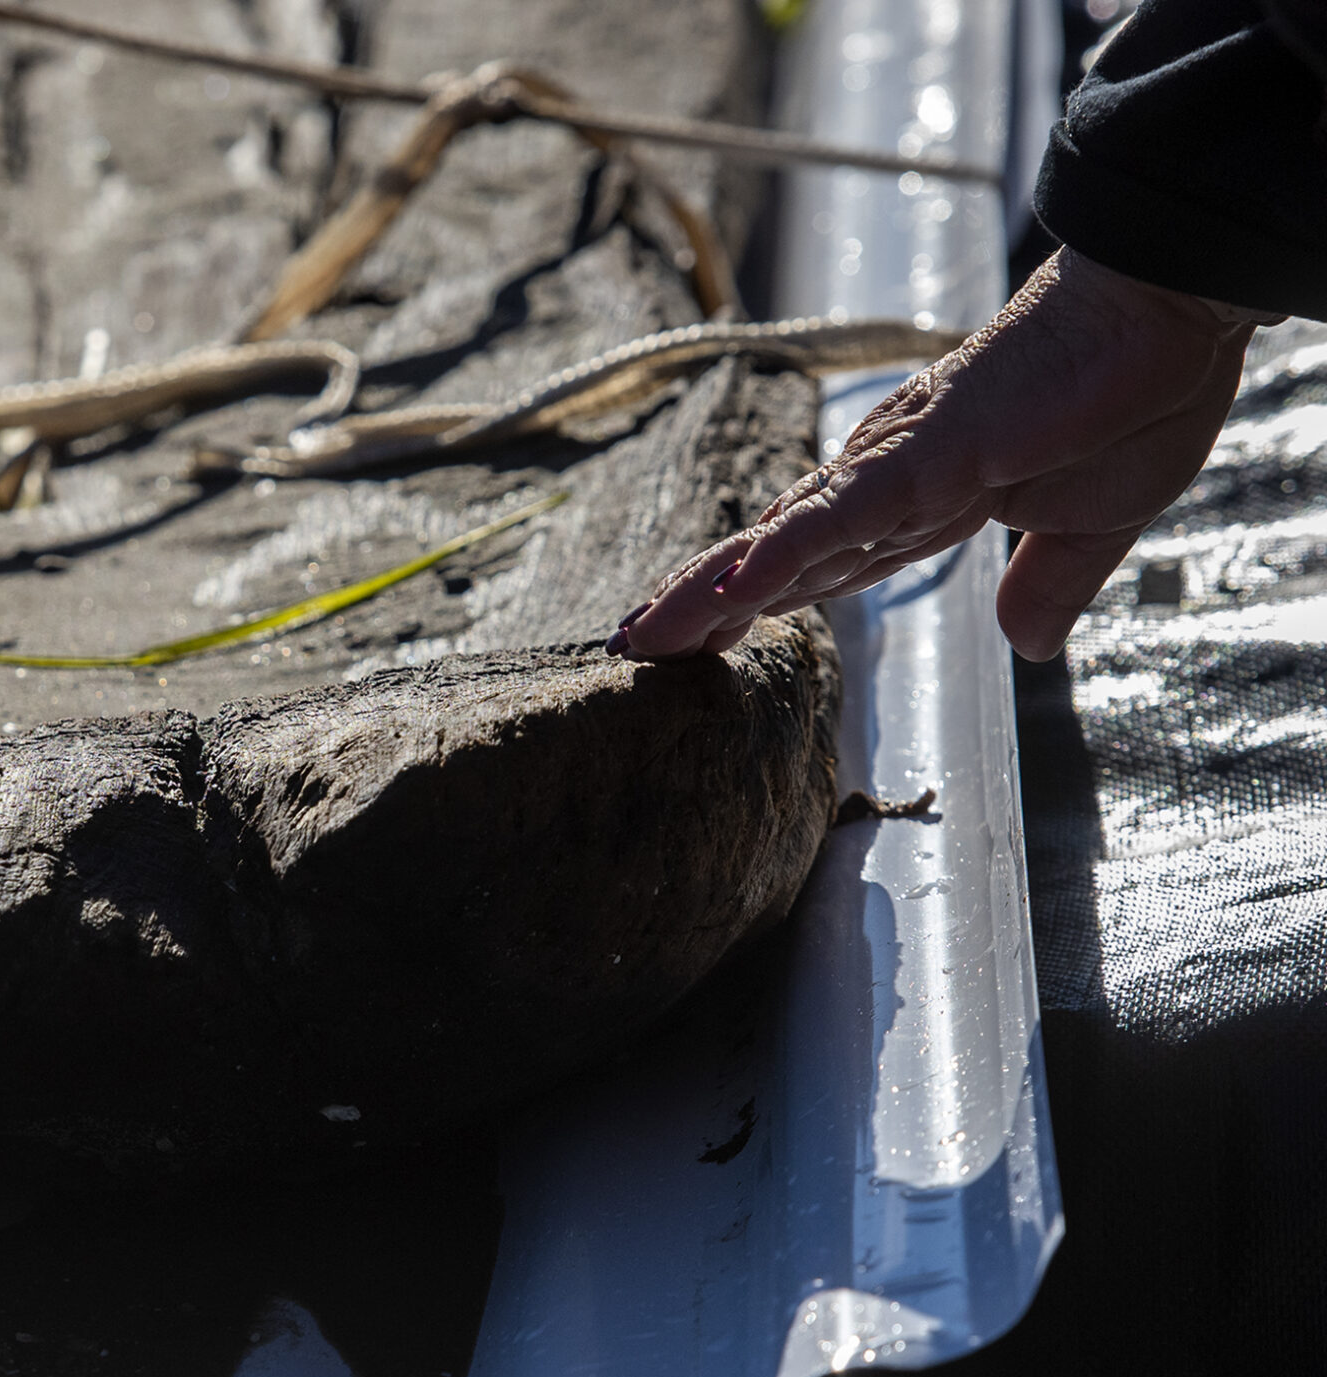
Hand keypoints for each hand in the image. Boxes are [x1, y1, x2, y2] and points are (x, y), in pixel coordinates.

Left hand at [612, 248, 1265, 663]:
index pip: (815, 569)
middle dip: (700, 606)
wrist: (1163, 312)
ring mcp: (895, 468)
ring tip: (643, 636)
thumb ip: (1046, 584)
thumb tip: (1028, 647)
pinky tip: (729, 589)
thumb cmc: (1132, 395)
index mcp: (920, 506)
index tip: (693, 640)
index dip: (750, 605)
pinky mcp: (922, 455)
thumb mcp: (1088, 526)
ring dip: (710, 590)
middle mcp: (886, 486)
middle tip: (630, 647)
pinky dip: (783, 551)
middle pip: (772, 560)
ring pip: (781, 542)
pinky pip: (840, 514)